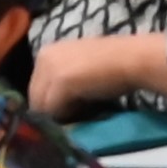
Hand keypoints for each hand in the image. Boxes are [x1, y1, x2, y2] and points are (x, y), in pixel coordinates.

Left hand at [28, 32, 166, 115]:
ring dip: (59, 115)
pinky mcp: (60, 83)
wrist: (131, 59)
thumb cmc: (111, 64)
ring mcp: (50, 70)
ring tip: (81, 111)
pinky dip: (68, 115)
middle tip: (74, 114)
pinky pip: (54, 111)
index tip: (68, 109)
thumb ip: (60, 83)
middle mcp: (43, 57)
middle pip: (35, 98)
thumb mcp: (77, 70)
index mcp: (45, 52)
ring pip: (42, 107)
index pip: (35, 88)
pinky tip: (85, 109)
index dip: (49, 104)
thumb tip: (53, 109)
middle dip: (51, 111)